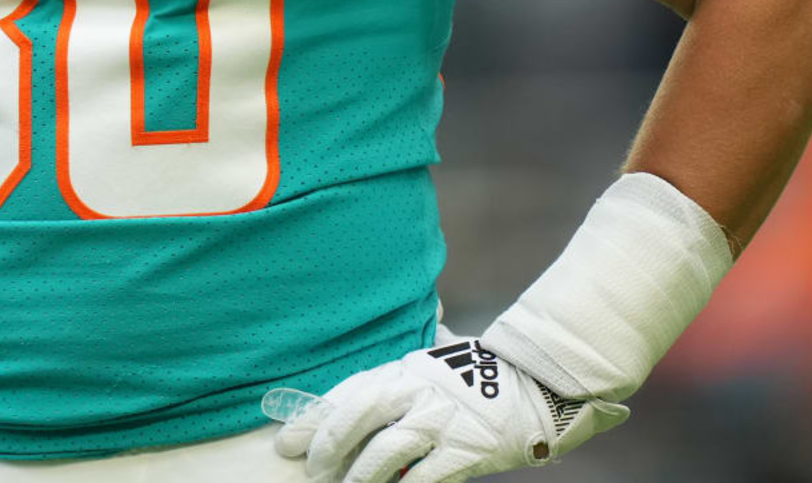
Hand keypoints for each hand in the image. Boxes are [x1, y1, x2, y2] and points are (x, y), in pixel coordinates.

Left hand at [272, 337, 627, 482]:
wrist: (536, 385)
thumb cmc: (480, 373)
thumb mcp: (437, 357)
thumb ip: (406, 363)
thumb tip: (387, 352)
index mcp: (404, 369)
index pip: (349, 391)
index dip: (315, 415)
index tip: (286, 437)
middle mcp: (417, 390)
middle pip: (360, 415)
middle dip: (328, 442)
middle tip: (308, 467)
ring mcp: (442, 420)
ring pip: (388, 449)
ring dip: (360, 474)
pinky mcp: (467, 450)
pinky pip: (428, 475)